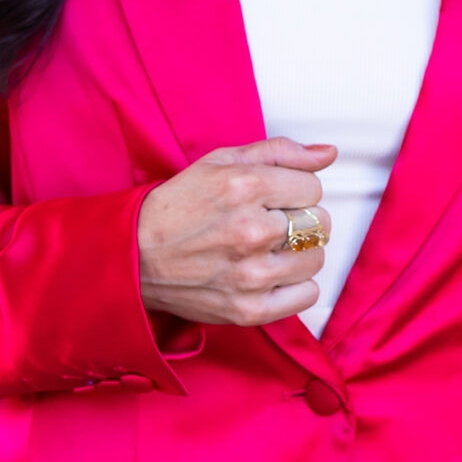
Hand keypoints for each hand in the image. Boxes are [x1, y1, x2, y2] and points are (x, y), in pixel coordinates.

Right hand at [138, 138, 336, 328]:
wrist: (133, 256)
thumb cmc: (176, 207)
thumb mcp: (221, 163)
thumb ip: (279, 152)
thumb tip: (327, 153)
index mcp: (246, 186)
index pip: (313, 187)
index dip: (294, 191)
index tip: (272, 198)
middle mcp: (252, 230)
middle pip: (319, 222)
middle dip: (299, 219)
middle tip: (268, 223)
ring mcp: (252, 274)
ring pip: (316, 258)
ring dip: (298, 252)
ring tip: (267, 249)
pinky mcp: (249, 309)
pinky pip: (307, 294)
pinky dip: (295, 285)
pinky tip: (271, 274)